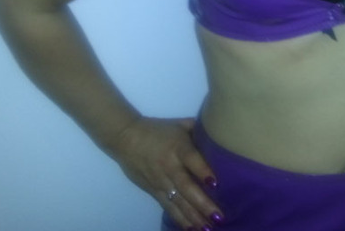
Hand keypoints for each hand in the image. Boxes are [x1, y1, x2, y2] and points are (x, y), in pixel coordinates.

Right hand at [108, 117, 223, 229]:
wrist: (125, 138)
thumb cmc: (157, 130)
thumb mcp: (179, 124)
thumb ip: (198, 130)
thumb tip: (219, 132)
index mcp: (178, 147)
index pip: (192, 159)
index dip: (203, 171)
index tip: (215, 184)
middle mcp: (170, 166)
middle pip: (187, 186)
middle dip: (203, 203)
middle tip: (219, 216)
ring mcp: (161, 181)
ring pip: (178, 201)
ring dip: (193, 216)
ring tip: (208, 229)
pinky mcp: (153, 191)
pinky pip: (168, 207)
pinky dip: (180, 218)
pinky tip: (191, 228)